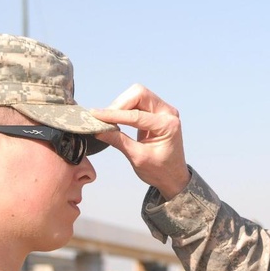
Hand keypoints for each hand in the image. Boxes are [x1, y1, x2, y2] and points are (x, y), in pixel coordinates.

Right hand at [92, 84, 190, 199]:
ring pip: (137, 94)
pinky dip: (125, 108)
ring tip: (110, 120)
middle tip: (104, 119)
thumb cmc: (160, 171)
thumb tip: (99, 130)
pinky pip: (138, 101)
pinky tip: (117, 119)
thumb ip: (119, 141)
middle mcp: (168, 113)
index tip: (96, 115)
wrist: (173, 176)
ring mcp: (163, 110)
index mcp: (168, 125)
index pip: (136, 115)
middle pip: (139, 94)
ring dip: (121, 105)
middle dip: (119, 104)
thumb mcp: (138, 158)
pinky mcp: (157, 111)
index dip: (114, 115)